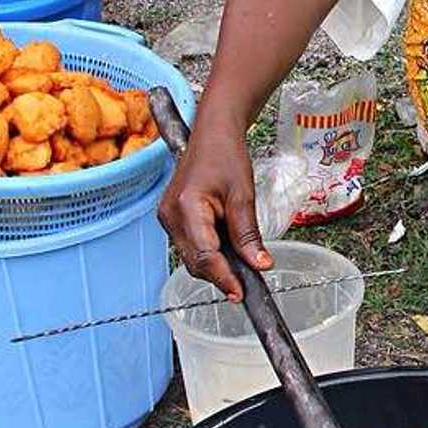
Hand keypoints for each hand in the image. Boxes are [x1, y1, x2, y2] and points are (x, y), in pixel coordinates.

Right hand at [158, 110, 271, 299]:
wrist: (212, 133)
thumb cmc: (226, 155)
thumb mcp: (243, 196)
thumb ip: (248, 234)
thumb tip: (260, 265)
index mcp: (186, 207)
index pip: (205, 255)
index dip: (224, 278)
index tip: (241, 293)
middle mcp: (170, 216)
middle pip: (194, 262)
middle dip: (220, 275)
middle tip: (247, 285)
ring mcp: (167, 218)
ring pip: (191, 257)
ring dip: (215, 266)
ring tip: (240, 267)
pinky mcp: (172, 219)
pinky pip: (189, 246)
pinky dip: (208, 253)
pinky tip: (227, 251)